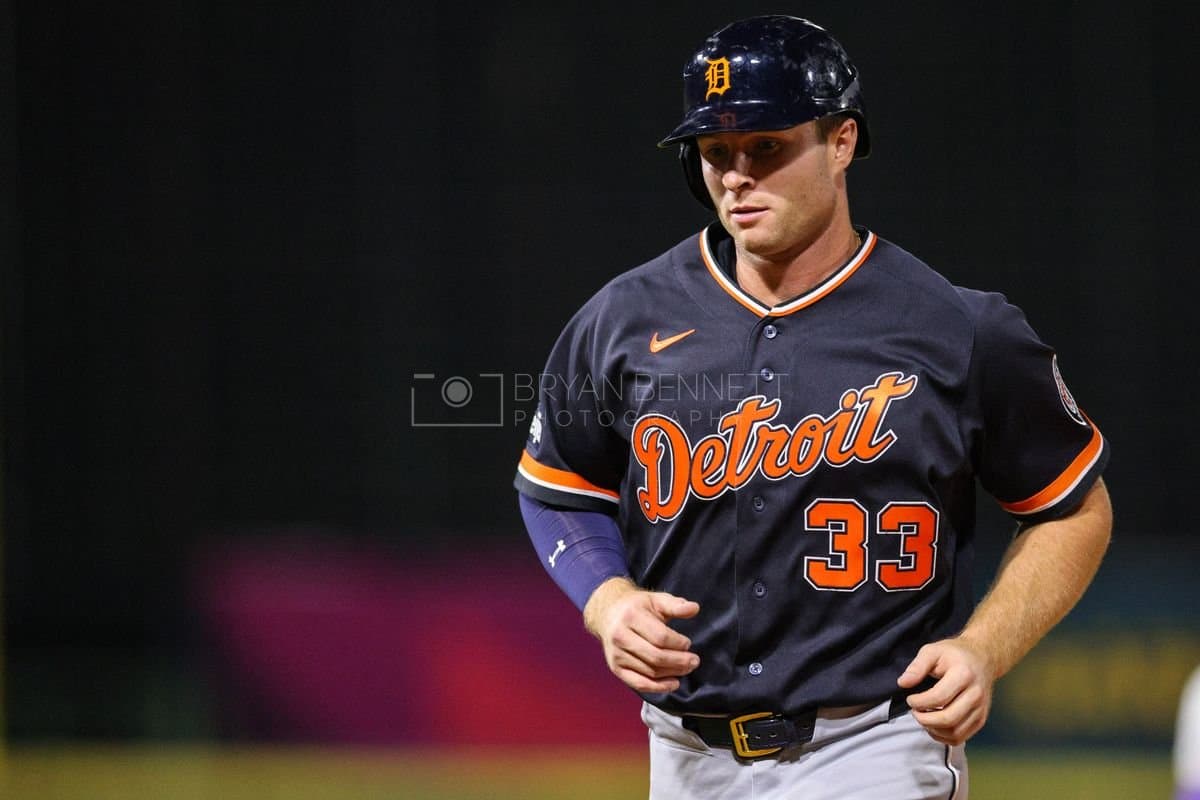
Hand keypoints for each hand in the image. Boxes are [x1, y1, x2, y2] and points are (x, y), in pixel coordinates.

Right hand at [583, 577, 700, 693]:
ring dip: (672, 673)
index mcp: (631, 616)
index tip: (687, 644)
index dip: (678, 643)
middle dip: (679, 661)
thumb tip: (694, 608)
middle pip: (656, 656)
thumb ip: (676, 605)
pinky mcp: (616, 668)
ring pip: (650, 671)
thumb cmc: (637, 607)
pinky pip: (638, 684)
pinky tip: (673, 683)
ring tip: (686, 669)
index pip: (660, 637)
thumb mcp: (656, 599)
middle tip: (694, 661)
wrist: (608, 613)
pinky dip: (658, 687)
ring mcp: (616, 654)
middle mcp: (620, 636)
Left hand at [897, 636, 995, 745]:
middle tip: (914, 711)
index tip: (910, 699)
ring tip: (923, 717)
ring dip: (933, 730)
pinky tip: (933, 725)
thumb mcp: (932, 651)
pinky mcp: (981, 719)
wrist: (982, 658)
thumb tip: (903, 683)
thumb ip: (917, 666)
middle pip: (948, 719)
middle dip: (924, 720)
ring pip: (955, 732)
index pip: (938, 698)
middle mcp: (976, 694)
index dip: (919, 702)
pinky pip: (961, 737)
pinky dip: (943, 737)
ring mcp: (981, 709)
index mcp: (963, 675)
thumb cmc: (954, 654)